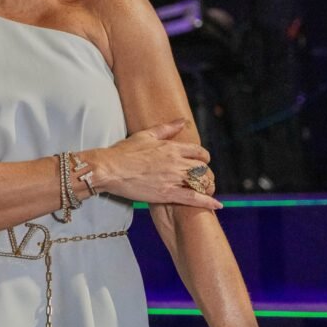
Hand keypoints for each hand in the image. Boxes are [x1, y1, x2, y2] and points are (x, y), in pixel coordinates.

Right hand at [91, 119, 221, 209]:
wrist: (109, 169)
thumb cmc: (124, 151)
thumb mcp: (145, 135)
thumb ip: (166, 129)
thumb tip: (182, 121)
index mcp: (172, 147)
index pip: (199, 152)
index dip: (204, 158)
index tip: (202, 163)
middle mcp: (176, 162)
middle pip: (203, 169)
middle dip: (207, 174)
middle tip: (204, 180)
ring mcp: (173, 178)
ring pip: (202, 182)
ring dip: (208, 187)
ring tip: (208, 191)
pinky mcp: (167, 194)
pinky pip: (193, 198)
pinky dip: (207, 201)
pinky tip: (217, 205)